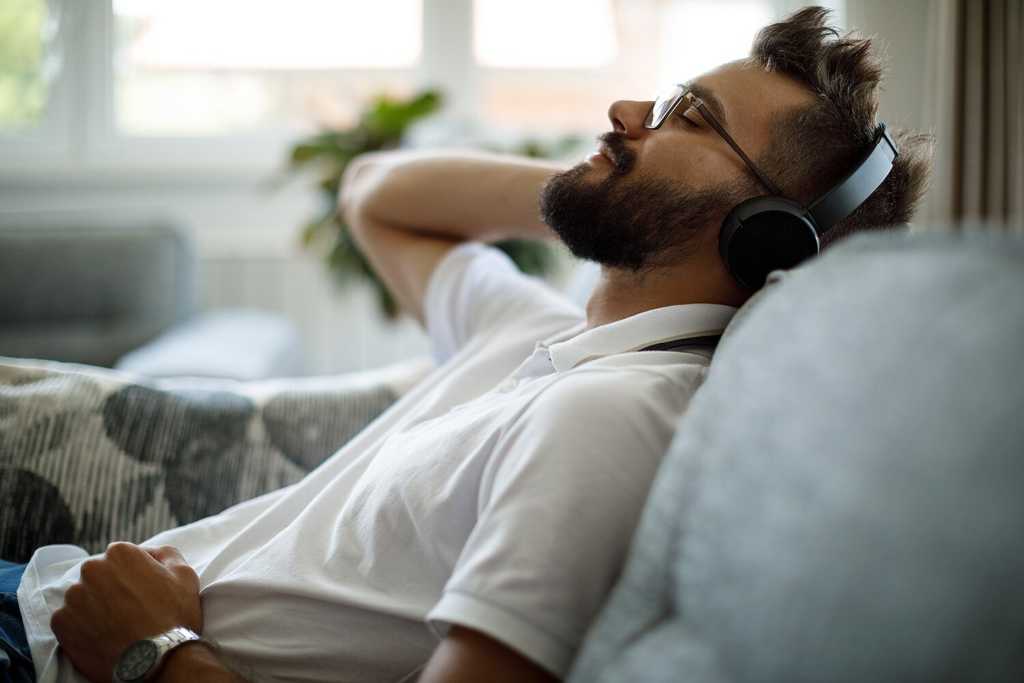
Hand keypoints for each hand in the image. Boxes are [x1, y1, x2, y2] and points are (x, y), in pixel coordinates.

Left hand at [50, 542, 202, 682]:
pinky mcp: (61, 623)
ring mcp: (73, 597)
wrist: (156, 660)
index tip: (142, 591)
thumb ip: (166, 554)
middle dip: (111, 588)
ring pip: (83, 597)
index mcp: (120, 553)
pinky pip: (69, 619)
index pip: (122, 557)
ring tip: (116, 625)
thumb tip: (152, 553)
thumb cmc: (173, 616)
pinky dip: (82, 626)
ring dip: (95, 606)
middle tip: (129, 609)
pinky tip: (103, 635)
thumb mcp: (184, 574)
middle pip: (99, 575)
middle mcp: (92, 569)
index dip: (134, 575)